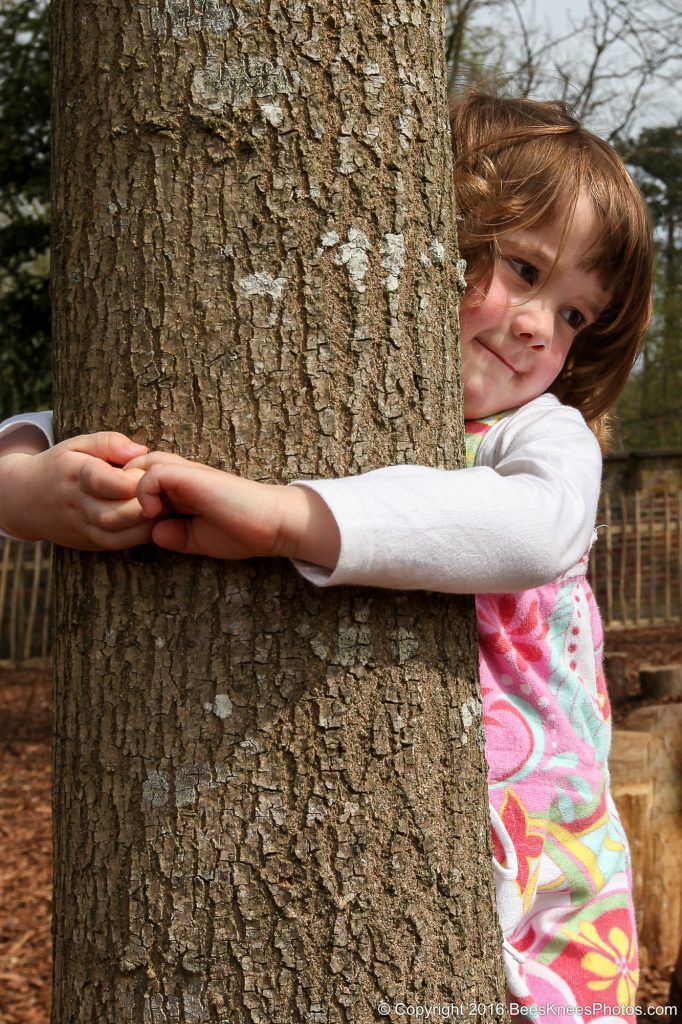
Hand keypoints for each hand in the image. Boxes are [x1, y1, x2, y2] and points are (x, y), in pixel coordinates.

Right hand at [0, 431, 155, 549]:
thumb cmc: (62, 465)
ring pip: (117, 535)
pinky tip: (153, 522)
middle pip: (113, 515)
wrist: (27, 499)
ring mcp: (82, 527)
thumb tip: (141, 451)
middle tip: (164, 492)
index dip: (132, 481)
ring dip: (146, 524)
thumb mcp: (79, 444)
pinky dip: (139, 536)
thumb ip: (109, 443)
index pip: (103, 482)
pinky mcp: (89, 542)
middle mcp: (77, 504)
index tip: (147, 472)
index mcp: (75, 473)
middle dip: (144, 506)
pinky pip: (117, 544)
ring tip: (163, 507)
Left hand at [128, 451, 339, 566]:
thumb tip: (152, 533)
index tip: (129, 525)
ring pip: (137, 464)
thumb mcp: (198, 539)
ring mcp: (185, 472)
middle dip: (120, 491)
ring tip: (137, 516)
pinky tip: (153, 513)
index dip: (127, 499)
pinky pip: (151, 473)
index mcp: (182, 488)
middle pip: (132, 467)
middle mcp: (180, 475)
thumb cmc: (243, 532)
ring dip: (128, 492)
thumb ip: (174, 535)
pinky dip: (143, 492)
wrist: (273, 524)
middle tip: (125, 519)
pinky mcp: (191, 475)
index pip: (139, 481)